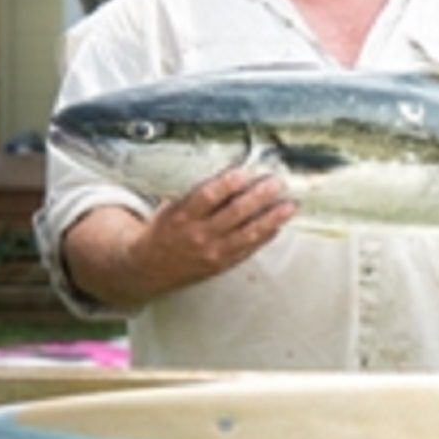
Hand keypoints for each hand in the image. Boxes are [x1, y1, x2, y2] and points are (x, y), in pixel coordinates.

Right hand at [134, 168, 294, 293]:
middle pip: (234, 213)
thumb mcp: (171, 208)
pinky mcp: (222, 264)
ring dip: (271, 218)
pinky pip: (248, 249)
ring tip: (289, 206)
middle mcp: (198, 235)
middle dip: (258, 196)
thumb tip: (231, 176)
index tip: (244, 172)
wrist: (149, 267)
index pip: (207, 197)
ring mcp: (212, 252)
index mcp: (181, 216)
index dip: (227, 184)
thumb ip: (197, 196)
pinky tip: (278, 225)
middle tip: (276, 183)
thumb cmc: (164, 229)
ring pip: (247, 233)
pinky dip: (265, 236)